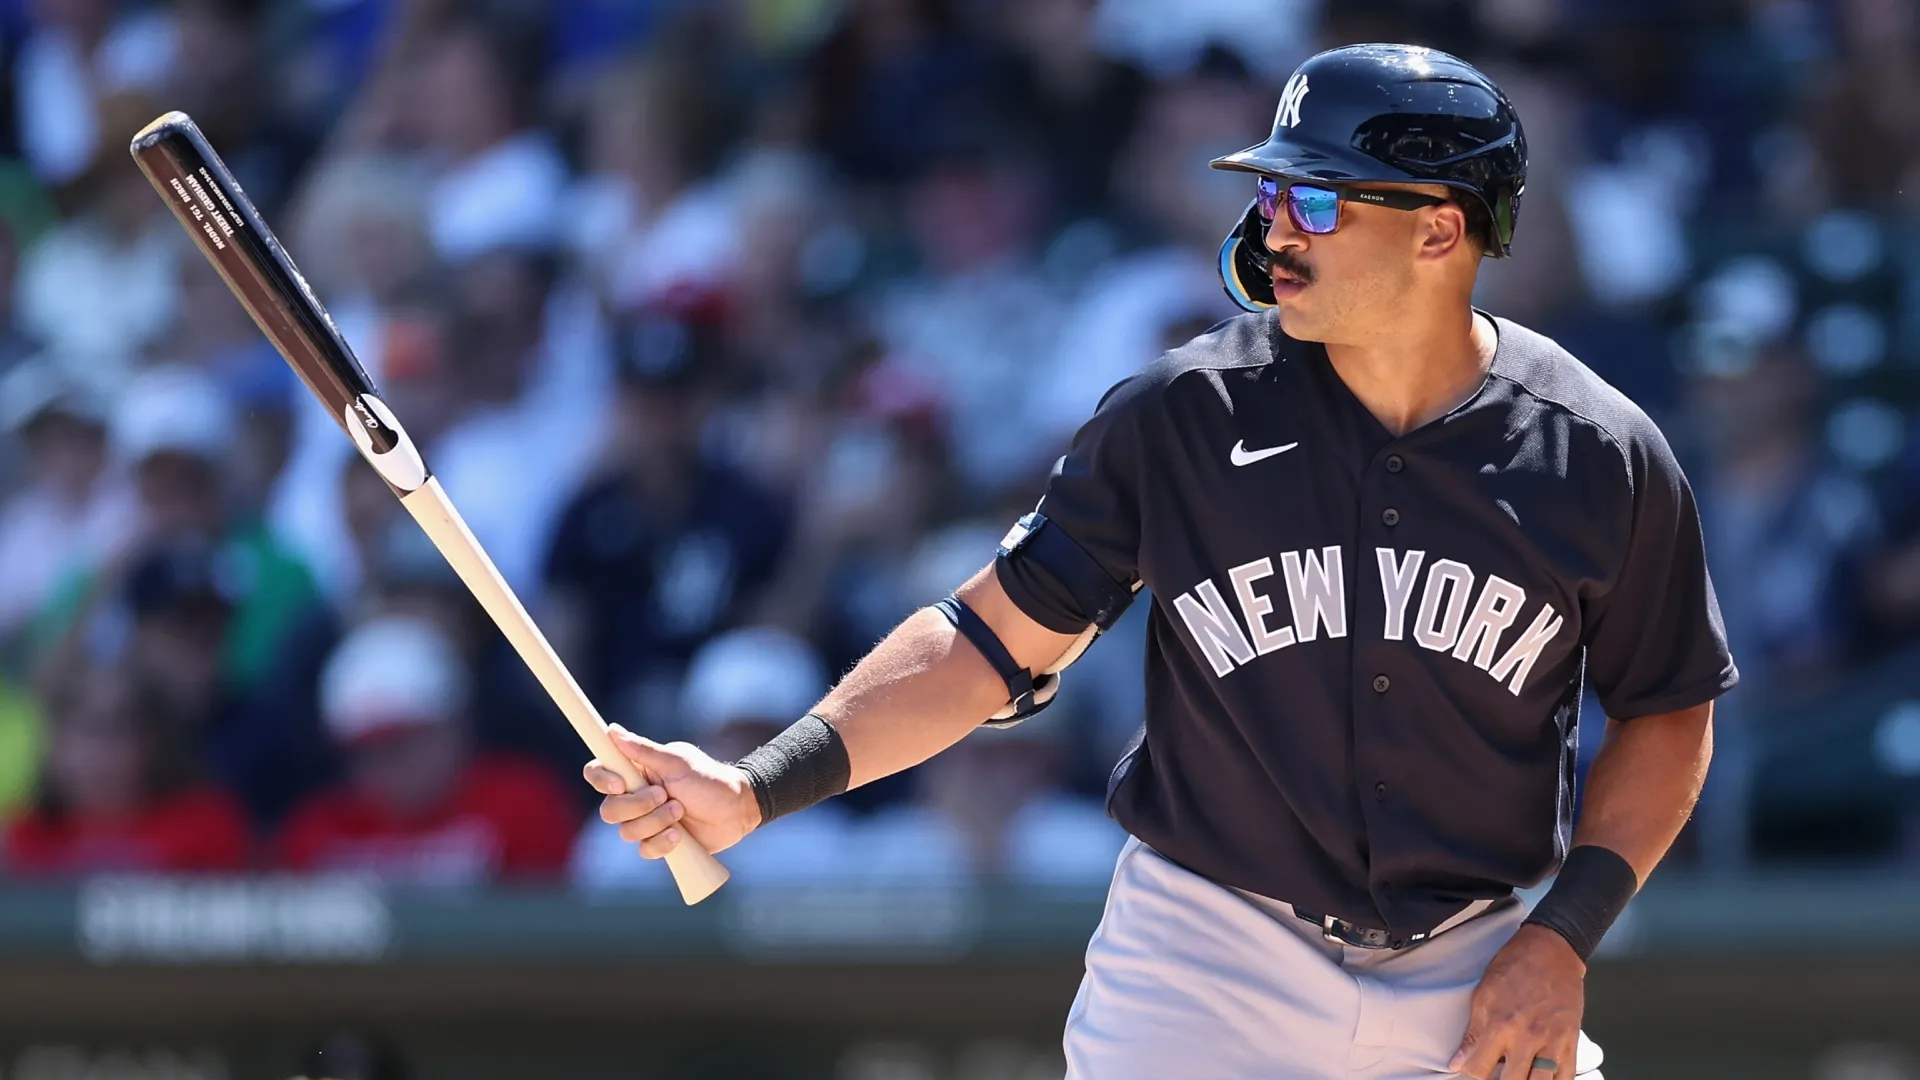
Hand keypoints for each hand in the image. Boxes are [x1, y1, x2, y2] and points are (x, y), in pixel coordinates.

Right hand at [582, 725, 761, 859]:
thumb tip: (612, 730)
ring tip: (681, 811)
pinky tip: (680, 835)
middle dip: (638, 806)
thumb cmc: (708, 779)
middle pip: (609, 810)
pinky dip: (662, 842)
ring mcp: (645, 821)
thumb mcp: (677, 762)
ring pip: (627, 832)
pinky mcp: (657, 842)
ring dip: (656, 822)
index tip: (620, 784)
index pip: (598, 773)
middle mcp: (635, 797)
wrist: (736, 809)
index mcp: (636, 772)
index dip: (601, 779)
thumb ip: (643, 750)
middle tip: (666, 796)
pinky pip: (644, 850)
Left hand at [1450, 924, 1585, 1078]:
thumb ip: (1472, 1033)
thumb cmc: (1514, 967)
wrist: (1552, 950)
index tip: (1474, 1066)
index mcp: (1501, 1026)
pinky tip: (1542, 1077)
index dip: (1472, 1071)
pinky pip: (1566, 1078)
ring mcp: (1553, 1043)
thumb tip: (1457, 1062)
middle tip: (1498, 1070)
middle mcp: (1528, 1038)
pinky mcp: (1572, 1043)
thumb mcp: (1483, 995)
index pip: (1479, 1069)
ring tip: (1519, 1073)